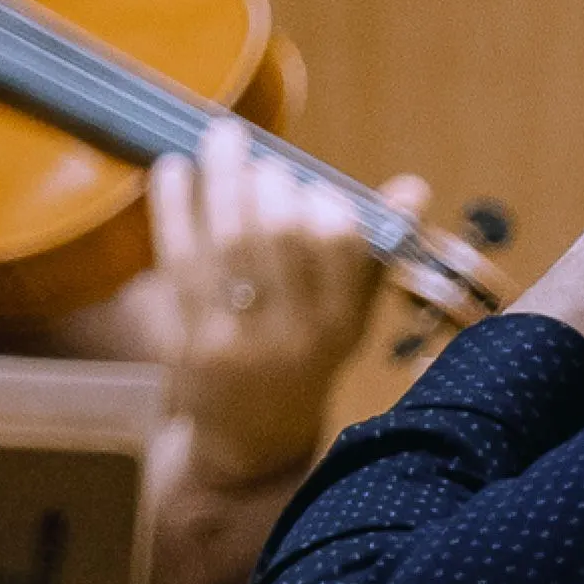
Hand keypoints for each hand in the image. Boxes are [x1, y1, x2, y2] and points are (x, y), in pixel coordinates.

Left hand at [149, 120, 429, 479]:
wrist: (250, 442)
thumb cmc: (305, 359)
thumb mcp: (350, 316)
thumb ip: (374, 252)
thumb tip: (412, 187)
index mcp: (341, 324)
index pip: (340, 240)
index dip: (322, 200)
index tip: (311, 187)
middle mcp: (294, 334)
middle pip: (280, 234)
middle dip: (270, 182)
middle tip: (262, 163)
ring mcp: (238, 341)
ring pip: (229, 240)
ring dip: (223, 177)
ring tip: (223, 141)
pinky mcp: (188, 343)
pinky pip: (178, 259)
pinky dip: (173, 206)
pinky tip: (171, 169)